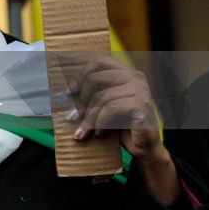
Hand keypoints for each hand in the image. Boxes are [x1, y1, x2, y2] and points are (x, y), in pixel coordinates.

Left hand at [67, 55, 178, 204]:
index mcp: (126, 72)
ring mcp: (140, 89)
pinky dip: (100, 122)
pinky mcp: (141, 104)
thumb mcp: (104, 106)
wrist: (145, 147)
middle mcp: (135, 76)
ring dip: (88, 117)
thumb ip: (91, 96)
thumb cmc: (121, 125)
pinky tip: (98, 133)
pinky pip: (111, 109)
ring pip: (101, 97)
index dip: (81, 75)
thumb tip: (64, 94)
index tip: (70, 92)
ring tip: (84, 130)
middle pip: (95, 78)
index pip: (99, 62)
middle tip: (75, 117)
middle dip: (81, 100)